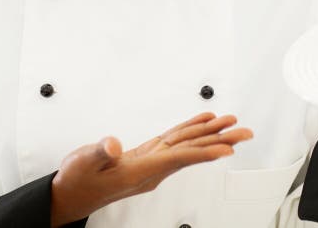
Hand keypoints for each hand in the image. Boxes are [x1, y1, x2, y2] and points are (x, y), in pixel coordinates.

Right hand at [50, 111, 252, 226]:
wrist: (72, 193)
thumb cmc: (77, 180)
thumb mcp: (83, 163)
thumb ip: (100, 153)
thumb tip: (114, 144)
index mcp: (142, 172)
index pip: (180, 159)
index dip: (204, 152)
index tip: (228, 149)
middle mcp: (153, 169)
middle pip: (193, 152)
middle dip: (220, 141)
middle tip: (245, 132)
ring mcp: (152, 164)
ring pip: (188, 145)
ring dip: (211, 134)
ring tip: (232, 123)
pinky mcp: (147, 157)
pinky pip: (175, 142)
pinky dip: (191, 130)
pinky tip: (204, 123)